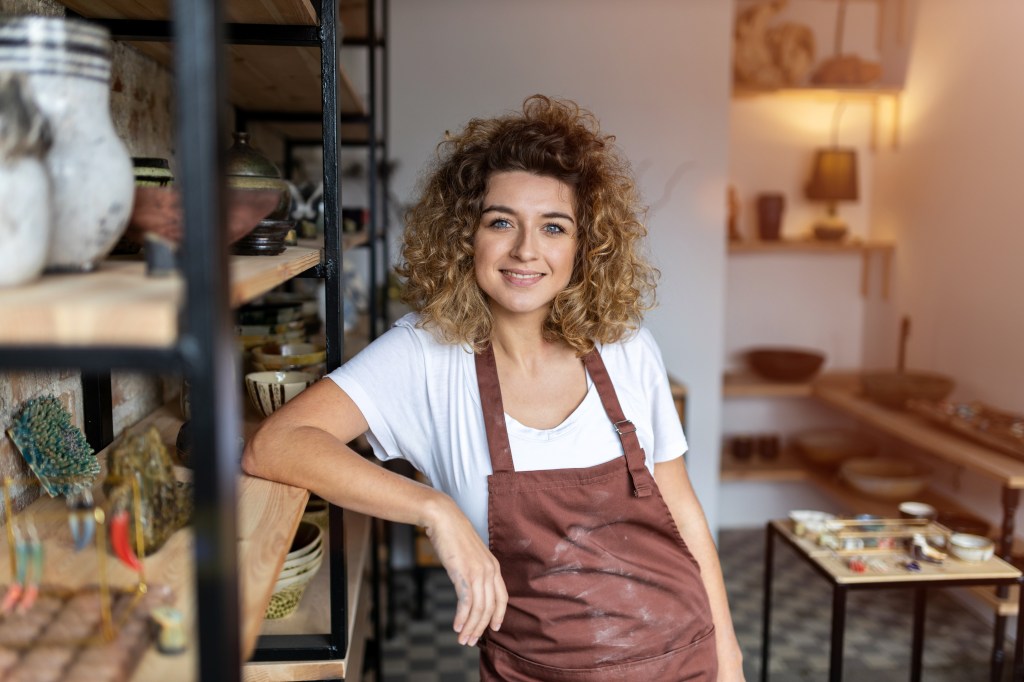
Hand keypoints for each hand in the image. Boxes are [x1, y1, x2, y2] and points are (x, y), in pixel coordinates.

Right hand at [423, 497, 506, 645]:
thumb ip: (474, 570)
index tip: (494, 628)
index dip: (499, 615)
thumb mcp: (469, 556)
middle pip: (490, 608)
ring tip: (461, 639)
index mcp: (494, 566)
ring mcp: (478, 572)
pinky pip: (466, 603)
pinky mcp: (464, 574)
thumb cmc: (453, 537)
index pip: (502, 597)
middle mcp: (490, 570)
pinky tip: (456, 626)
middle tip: (470, 641)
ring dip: (470, 627)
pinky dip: (461, 618)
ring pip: (479, 609)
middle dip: (480, 627)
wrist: (444, 519)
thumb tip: (470, 587)